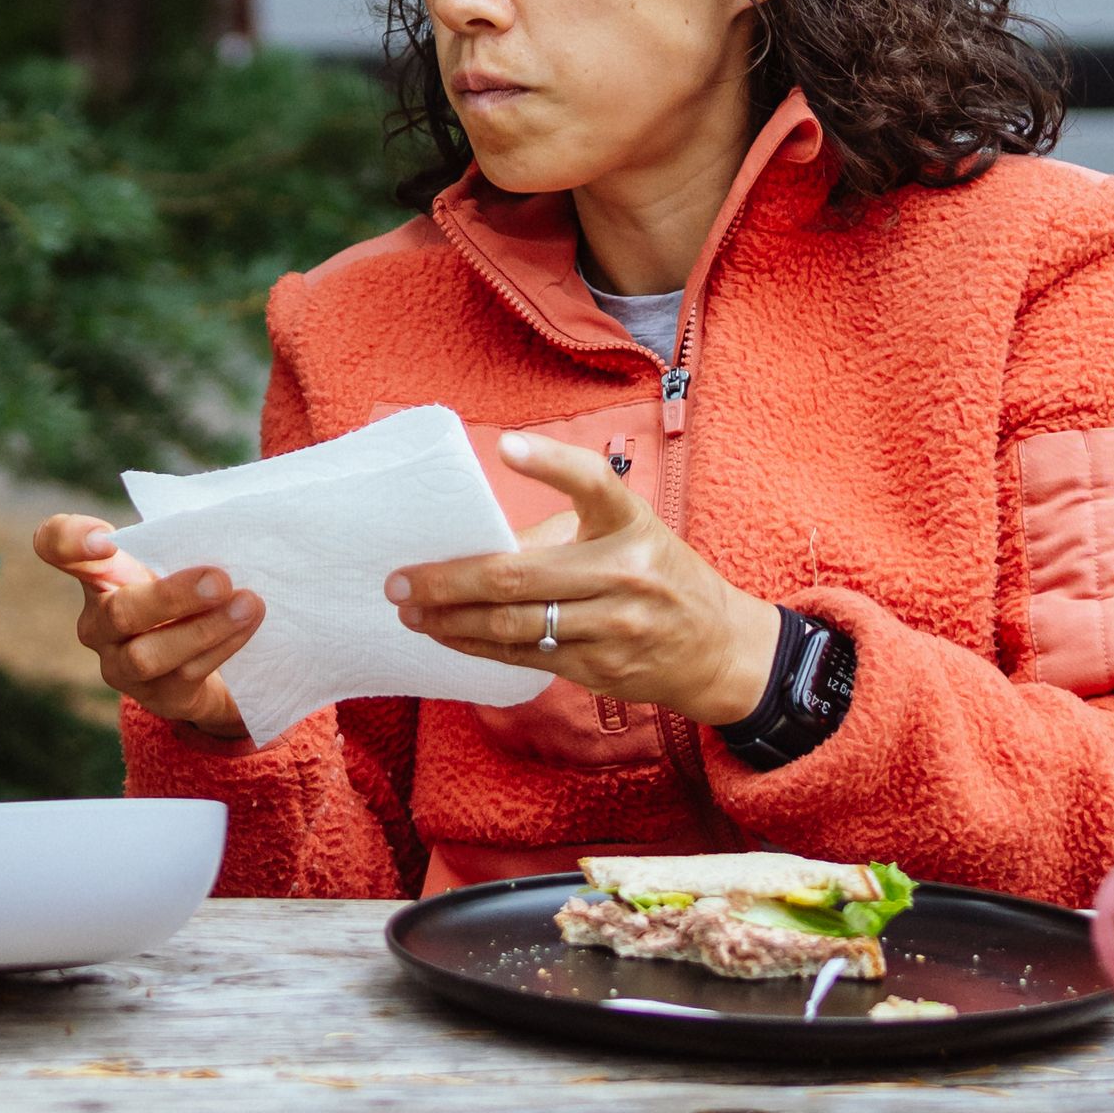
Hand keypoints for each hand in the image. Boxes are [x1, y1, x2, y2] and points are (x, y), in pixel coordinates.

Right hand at [35, 513, 258, 745]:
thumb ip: (184, 539)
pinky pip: (183, 675)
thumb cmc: (191, 596)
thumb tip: (226, 521)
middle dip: (170, 597)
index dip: (69, 540)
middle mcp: (98, 623)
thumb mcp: (179, 561)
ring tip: (248, 605)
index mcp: (98, 574)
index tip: (104, 540)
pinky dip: (220, 647)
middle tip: (219, 579)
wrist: (215, 667)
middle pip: (117, 612)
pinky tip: (247, 625)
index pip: (56, 546)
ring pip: (148, 655)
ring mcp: (121, 666)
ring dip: (203, 629)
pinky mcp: (157, 698)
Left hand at [395, 436, 775, 730]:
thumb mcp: (625, 536)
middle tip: (399, 581)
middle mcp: (625, 571)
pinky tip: (448, 635)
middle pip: (519, 576)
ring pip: (512, 624)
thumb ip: (560, 534)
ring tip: (411, 611)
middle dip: (447, 580)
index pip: (593, 483)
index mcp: (631, 522)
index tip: (507, 445)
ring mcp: (614, 625)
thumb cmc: (654, 574)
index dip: (550, 463)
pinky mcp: (601, 667)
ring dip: (451, 620)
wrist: (714, 646)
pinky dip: (477, 646)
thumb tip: (472, 543)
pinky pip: (524, 656)